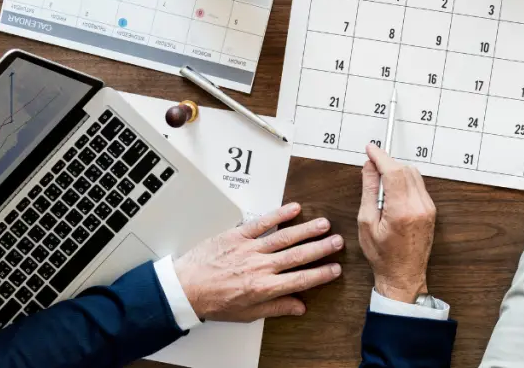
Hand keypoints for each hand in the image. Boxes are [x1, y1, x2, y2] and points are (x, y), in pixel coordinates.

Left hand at [173, 203, 343, 321]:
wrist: (185, 288)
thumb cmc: (213, 301)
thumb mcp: (247, 314)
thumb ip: (275, 308)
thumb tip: (298, 307)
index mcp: (264, 288)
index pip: (301, 280)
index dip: (321, 274)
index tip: (335, 269)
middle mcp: (260, 267)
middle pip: (298, 255)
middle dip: (321, 248)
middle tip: (338, 241)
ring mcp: (250, 249)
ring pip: (285, 237)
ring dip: (307, 230)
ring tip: (324, 224)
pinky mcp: (238, 236)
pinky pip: (262, 223)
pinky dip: (279, 215)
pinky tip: (294, 209)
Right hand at [357, 144, 436, 302]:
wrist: (403, 276)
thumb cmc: (382, 255)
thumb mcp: (366, 222)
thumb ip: (369, 191)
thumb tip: (369, 167)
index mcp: (402, 210)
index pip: (393, 171)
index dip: (381, 156)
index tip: (370, 149)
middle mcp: (419, 206)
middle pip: (405, 169)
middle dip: (387, 164)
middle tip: (371, 169)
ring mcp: (428, 208)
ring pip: (413, 175)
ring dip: (397, 172)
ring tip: (381, 186)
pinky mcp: (431, 210)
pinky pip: (418, 185)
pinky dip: (405, 182)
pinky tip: (392, 194)